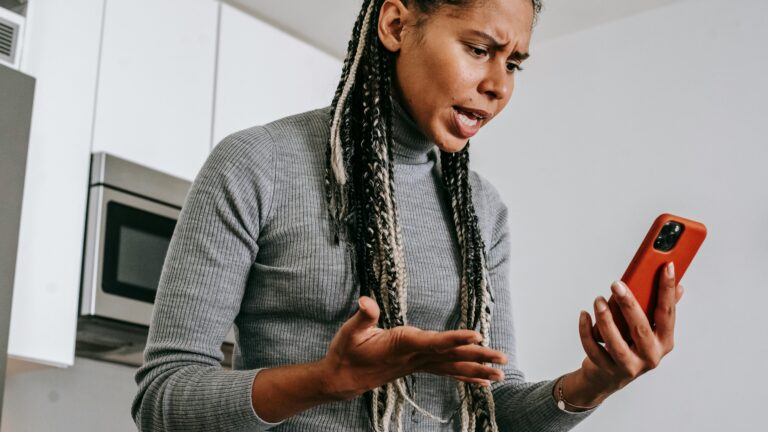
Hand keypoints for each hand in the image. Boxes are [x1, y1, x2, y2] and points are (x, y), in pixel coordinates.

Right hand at [318, 296, 507, 400]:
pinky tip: (482, 381)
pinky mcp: (417, 367)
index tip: (476, 336)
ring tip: (501, 374)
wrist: (342, 379)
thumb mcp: (349, 332)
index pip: (433, 342)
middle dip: (478, 356)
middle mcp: (414, 357)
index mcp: (401, 345)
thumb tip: (366, 300)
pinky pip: (446, 372)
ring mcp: (417, 365)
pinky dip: (465, 376)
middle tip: (503, 359)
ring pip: (452, 366)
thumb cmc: (346, 353)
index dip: (455, 339)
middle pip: (451, 356)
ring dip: (477, 369)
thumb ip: (363, 316)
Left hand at [573, 262, 683, 402]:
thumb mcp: (649, 329)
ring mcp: (629, 366)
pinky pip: (594, 350)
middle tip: (616, 285)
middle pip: (641, 329)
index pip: (667, 313)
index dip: (667, 290)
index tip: (666, 266)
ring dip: (605, 320)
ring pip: (616, 344)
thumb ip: (661, 309)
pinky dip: (586, 332)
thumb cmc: (631, 345)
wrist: (608, 377)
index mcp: (664, 341)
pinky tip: (584, 314)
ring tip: (598, 301)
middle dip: (629, 305)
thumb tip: (679, 286)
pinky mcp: (607, 370)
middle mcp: (650, 356)